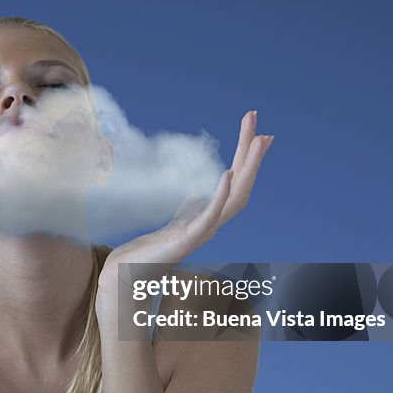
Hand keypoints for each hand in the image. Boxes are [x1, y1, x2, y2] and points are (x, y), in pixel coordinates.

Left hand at [96, 110, 272, 303]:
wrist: (132, 270)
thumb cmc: (154, 247)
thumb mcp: (177, 221)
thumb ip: (191, 208)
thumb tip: (197, 193)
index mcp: (212, 216)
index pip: (238, 183)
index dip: (249, 159)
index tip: (261, 134)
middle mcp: (215, 223)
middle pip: (243, 184)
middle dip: (252, 153)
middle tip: (260, 122)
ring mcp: (205, 231)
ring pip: (236, 197)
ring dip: (247, 167)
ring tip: (257, 141)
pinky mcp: (190, 239)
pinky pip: (212, 214)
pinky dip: (221, 193)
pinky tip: (228, 173)